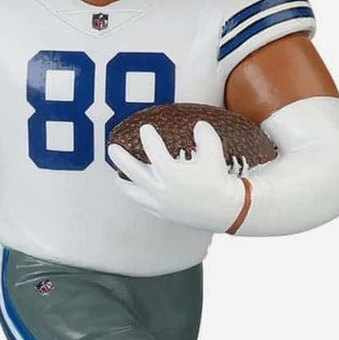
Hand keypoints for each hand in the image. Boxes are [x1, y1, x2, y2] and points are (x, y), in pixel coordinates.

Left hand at [105, 121, 246, 233]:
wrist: (226, 210)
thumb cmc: (219, 181)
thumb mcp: (214, 154)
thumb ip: (205, 136)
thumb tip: (198, 125)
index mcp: (172, 174)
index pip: (154, 152)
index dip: (148, 138)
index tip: (145, 128)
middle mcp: (162, 190)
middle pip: (133, 172)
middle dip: (121, 158)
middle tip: (112, 148)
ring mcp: (161, 204)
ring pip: (134, 193)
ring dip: (123, 182)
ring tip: (117, 175)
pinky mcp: (164, 214)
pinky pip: (144, 204)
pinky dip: (136, 196)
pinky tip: (135, 190)